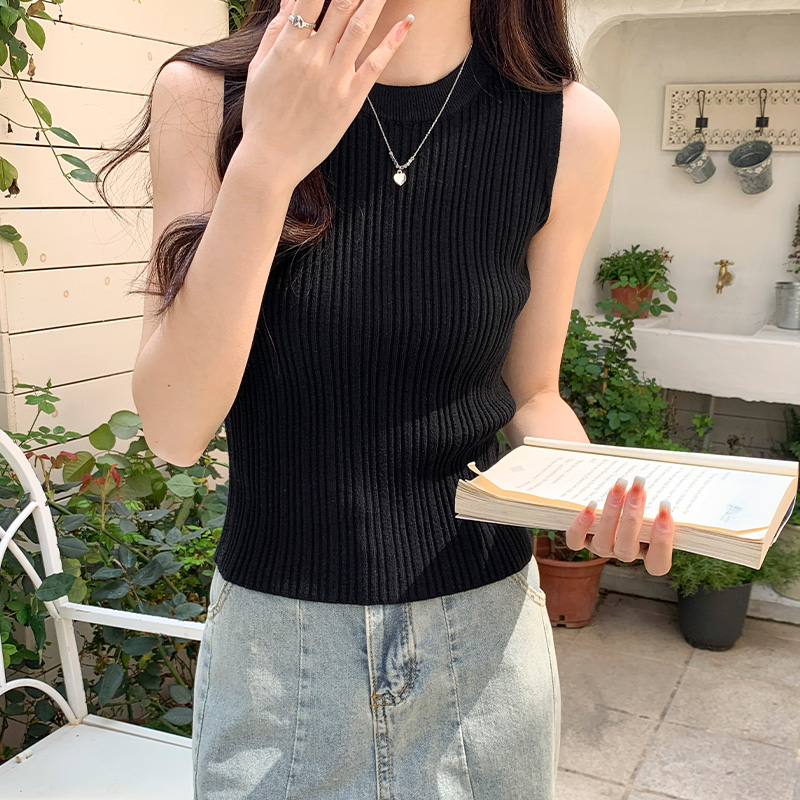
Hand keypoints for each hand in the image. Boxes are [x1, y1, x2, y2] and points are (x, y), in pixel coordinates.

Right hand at [241, 0, 413, 186]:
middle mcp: (313, 58)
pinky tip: (406, 23)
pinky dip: (393, 41)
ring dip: (375, 1)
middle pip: (340, 6)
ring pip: (360, 28)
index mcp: (287, 47)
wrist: (271, 160)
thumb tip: (291, 0)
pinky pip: (376, 64)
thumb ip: (275, 31)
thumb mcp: (259, 68)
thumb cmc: (262, 116)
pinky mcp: (351, 100)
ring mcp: (334, 79)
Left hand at [564, 476, 674, 575]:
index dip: (662, 541)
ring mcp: (602, 548)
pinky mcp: (582, 540)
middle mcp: (624, 554)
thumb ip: (660, 505)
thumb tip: (669, 489)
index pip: (657, 564)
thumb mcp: (655, 504)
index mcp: (648, 553)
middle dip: (634, 514)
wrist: (612, 493)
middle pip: (627, 548)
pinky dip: (581, 526)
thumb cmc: (641, 500)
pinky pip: (576, 541)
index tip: (665, 506)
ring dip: (612, 512)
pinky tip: (591, 505)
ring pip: (604, 542)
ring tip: (620, 486)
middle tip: (639, 485)